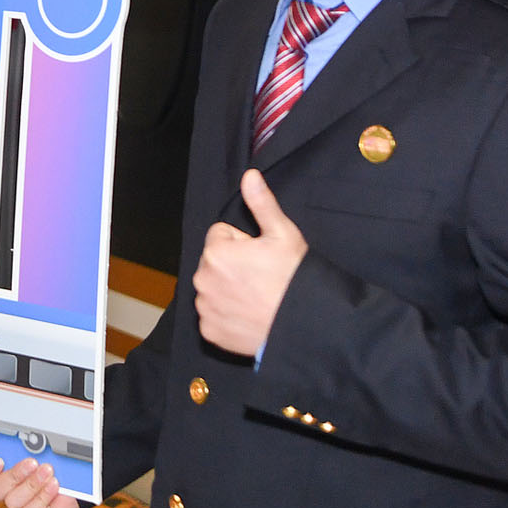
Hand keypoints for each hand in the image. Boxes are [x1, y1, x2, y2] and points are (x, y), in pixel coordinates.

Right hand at [0, 457, 80, 507]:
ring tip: (47, 470)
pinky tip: (53, 485)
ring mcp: (20, 507)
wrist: (73, 482)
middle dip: (13, 475)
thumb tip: (18, 445)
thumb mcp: (34, 454)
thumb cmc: (50, 464)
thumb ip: (21, 452)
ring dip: (31, 484)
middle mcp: (6, 494)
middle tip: (31, 463)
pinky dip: (44, 495)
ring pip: (13, 502)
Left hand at [193, 168, 306, 356]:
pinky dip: (227, 315)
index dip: (243, 242)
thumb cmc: (294, 278)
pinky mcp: (210, 331)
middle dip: (232, 265)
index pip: (220, 235)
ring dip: (228, 289)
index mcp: (216, 253)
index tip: (260, 256)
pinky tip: (249, 315)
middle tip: (261, 277)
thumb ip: (261, 203)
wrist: (305, 324)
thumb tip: (249, 176)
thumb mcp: (282, 234)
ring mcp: (205, 308)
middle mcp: (203, 280)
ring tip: (257, 297)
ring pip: (213, 287)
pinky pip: (213, 315)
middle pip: (214, 261)